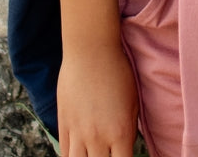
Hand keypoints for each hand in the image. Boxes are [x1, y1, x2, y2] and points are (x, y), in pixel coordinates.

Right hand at [56, 42, 138, 156]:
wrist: (91, 50)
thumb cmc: (117, 71)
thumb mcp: (134, 101)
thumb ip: (130, 130)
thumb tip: (126, 147)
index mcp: (121, 133)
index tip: (124, 156)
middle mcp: (98, 138)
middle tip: (107, 153)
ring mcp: (78, 132)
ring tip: (92, 154)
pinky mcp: (64, 124)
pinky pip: (65, 153)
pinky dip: (72, 156)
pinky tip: (79, 153)